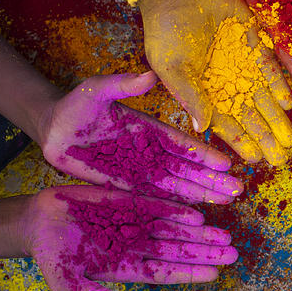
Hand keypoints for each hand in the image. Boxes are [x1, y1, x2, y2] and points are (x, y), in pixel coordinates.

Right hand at [22, 185, 237, 290]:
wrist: (36, 221)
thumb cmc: (50, 256)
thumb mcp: (66, 282)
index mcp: (126, 268)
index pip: (165, 273)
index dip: (190, 273)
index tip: (215, 274)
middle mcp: (136, 247)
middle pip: (178, 251)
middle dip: (206, 253)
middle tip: (233, 253)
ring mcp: (134, 224)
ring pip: (175, 230)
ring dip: (200, 233)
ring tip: (225, 235)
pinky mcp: (128, 202)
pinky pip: (158, 206)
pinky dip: (178, 210)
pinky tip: (199, 213)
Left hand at [40, 72, 243, 202]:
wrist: (53, 129)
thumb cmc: (75, 105)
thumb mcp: (97, 89)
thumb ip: (122, 84)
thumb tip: (150, 74)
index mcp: (149, 129)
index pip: (182, 144)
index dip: (204, 155)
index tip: (227, 163)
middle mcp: (150, 153)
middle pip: (187, 170)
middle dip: (212, 180)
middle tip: (239, 191)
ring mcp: (140, 171)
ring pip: (176, 187)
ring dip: (201, 195)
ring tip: (227, 203)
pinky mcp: (126, 187)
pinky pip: (154, 200)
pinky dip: (175, 207)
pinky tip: (195, 216)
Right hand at [140, 0, 291, 165]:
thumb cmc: (163, 27)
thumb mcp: (171, 66)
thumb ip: (190, 96)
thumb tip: (202, 129)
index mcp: (204, 89)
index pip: (226, 121)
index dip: (240, 141)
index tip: (255, 160)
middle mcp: (226, 79)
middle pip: (249, 112)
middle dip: (265, 135)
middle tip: (282, 157)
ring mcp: (241, 59)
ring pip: (263, 93)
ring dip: (276, 116)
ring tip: (290, 137)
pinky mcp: (254, 37)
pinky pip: (270, 64)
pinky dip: (279, 81)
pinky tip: (288, 101)